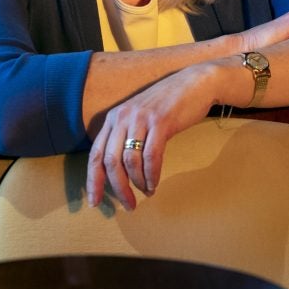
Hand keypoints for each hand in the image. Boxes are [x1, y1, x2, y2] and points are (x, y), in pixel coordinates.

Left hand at [84, 63, 222, 211]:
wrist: (195, 83)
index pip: (95, 154)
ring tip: (147, 192)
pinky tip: (155, 184)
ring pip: (130, 161)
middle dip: (118, 188)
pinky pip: (151, 156)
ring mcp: (141, 118)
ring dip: (138, 183)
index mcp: (114, 118)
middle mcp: (122, 117)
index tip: (95, 202)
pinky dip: (152, 174)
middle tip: (128, 205)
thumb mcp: (139, 117)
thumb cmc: (168, 104)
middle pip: (110, 162)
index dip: (93, 181)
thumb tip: (120, 172)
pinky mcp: (160, 122)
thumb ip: (127, 137)